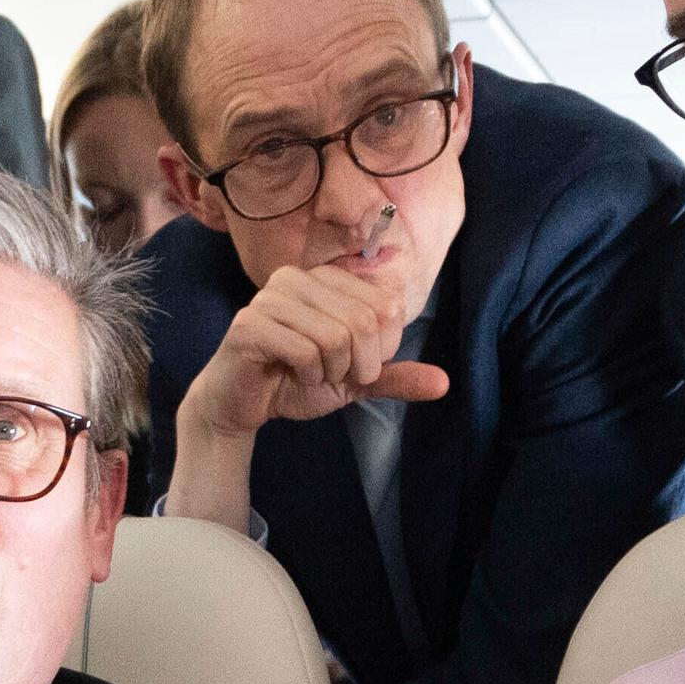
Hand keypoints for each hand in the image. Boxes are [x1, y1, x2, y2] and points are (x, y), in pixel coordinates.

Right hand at [164, 263, 451, 533]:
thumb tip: (444, 384)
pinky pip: (305, 351)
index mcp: (327, 279)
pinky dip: (306, 376)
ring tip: (310, 375)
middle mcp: (297, 277)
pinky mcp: (249, 325)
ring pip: (336, 336)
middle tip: (333, 376)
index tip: (352, 364)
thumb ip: (394, 376)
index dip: (380, 349)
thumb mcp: (354, 379)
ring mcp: (270, 298)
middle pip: (365, 321)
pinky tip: (290, 377)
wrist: (240, 406)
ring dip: (330, 371)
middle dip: (358, 364)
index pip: (387, 305)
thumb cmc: (294, 382)